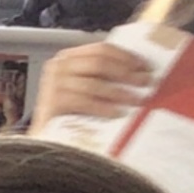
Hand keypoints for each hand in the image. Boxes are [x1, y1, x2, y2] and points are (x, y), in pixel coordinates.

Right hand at [30, 42, 151, 132]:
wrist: (47, 143)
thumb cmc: (69, 118)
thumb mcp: (86, 92)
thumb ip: (102, 79)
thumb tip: (137, 75)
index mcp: (69, 58)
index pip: (101, 49)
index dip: (126, 57)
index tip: (145, 67)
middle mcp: (60, 65)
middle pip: (99, 62)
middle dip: (127, 73)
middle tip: (145, 83)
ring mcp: (54, 82)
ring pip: (94, 82)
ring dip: (119, 91)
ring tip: (136, 100)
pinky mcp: (52, 101)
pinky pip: (84, 101)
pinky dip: (102, 107)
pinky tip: (117, 113)